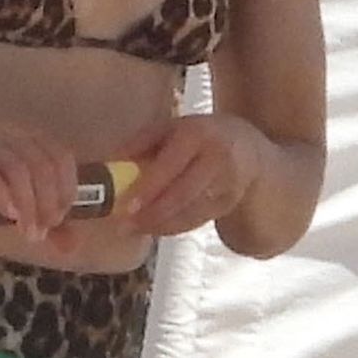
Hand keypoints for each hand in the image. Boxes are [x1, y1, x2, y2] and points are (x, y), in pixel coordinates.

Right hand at [0, 121, 81, 248]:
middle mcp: (7, 133)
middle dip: (48, 202)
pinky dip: (1, 191)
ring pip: (17, 166)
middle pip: (42, 164)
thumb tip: (72, 245)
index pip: (60, 156)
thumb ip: (39, 220)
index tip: (59, 219)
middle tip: (41, 231)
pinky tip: (5, 213)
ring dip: (28, 203)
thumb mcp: (7, 204)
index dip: (67, 188)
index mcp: (24, 138)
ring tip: (27, 230)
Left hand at [112, 113, 265, 236]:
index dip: (149, 188)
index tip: (127, 205)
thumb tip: (110, 161)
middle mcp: (216, 157)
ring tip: (134, 229)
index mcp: (196, 134)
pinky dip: (174, 227)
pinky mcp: (229, 203)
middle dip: (153, 213)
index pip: (171, 165)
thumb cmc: (196, 136)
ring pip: (190, 211)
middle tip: (126, 225)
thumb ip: (141, 142)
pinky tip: (154, 228)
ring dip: (161, 224)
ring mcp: (227, 183)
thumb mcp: (171, 128)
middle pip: (183, 193)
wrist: (247, 146)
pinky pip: (197, 219)